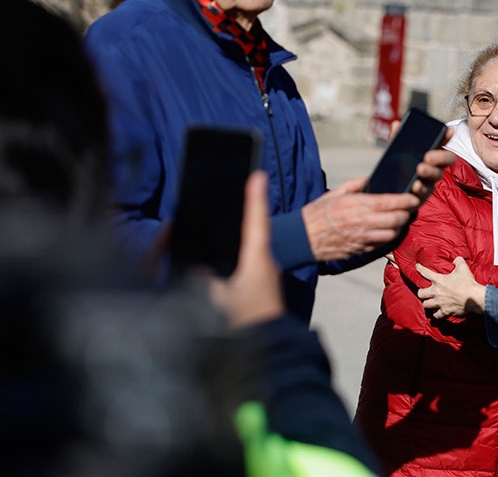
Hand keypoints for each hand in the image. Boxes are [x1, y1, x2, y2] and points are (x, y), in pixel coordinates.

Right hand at [209, 171, 284, 327]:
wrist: (273, 350)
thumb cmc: (248, 325)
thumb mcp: (218, 302)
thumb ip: (204, 283)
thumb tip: (196, 270)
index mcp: (258, 261)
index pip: (256, 222)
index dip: (254, 198)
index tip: (257, 174)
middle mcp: (265, 264)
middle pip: (254, 230)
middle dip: (246, 210)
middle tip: (242, 186)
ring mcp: (265, 276)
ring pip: (250, 248)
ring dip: (241, 232)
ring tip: (229, 215)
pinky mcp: (261, 289)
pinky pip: (248, 264)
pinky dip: (238, 253)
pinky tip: (226, 255)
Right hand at [302, 177, 419, 261]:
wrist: (303, 237)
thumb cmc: (318, 212)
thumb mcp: (336, 192)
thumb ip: (357, 184)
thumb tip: (373, 178)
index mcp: (358, 205)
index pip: (391, 202)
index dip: (407, 200)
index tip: (414, 197)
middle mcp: (363, 222)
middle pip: (397, 219)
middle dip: (407, 213)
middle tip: (409, 209)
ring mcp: (363, 238)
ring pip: (392, 234)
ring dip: (398, 227)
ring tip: (398, 220)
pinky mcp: (360, 250)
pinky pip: (381, 245)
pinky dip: (386, 237)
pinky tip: (384, 231)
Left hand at [387, 122, 453, 204]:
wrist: (388, 193)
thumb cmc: (398, 170)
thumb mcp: (396, 153)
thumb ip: (397, 140)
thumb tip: (396, 124)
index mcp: (430, 159)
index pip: (441, 145)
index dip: (446, 138)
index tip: (448, 131)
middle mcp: (433, 171)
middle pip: (443, 163)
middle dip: (439, 157)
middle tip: (429, 155)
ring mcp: (428, 185)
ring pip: (434, 179)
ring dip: (429, 173)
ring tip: (420, 170)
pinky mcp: (420, 198)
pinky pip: (422, 195)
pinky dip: (419, 189)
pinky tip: (414, 186)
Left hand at [417, 257, 485, 318]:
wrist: (474, 297)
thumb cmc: (468, 283)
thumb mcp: (463, 268)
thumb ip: (458, 261)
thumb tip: (456, 259)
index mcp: (439, 280)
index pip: (425, 272)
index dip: (420, 269)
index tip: (417, 267)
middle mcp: (436, 292)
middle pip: (421, 293)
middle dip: (421, 292)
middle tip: (424, 292)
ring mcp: (440, 303)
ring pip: (426, 305)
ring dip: (427, 303)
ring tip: (430, 302)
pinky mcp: (445, 311)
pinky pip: (436, 315)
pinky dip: (436, 314)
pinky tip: (437, 312)